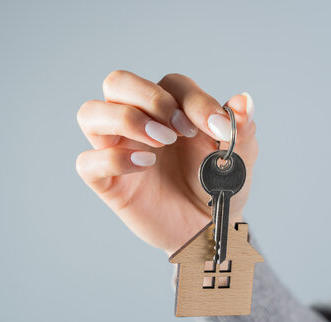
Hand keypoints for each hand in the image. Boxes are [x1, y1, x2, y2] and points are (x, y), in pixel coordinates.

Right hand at [76, 71, 257, 254]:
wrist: (208, 231)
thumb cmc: (217, 188)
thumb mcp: (239, 158)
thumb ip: (241, 128)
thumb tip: (243, 101)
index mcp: (169, 110)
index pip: (170, 84)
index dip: (195, 102)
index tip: (219, 130)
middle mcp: (137, 123)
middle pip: (116, 82)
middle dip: (148, 97)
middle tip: (178, 130)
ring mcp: (117, 149)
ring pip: (90, 113)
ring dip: (125, 119)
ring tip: (161, 143)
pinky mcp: (107, 181)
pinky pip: (87, 162)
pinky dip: (113, 159)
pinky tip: (145, 167)